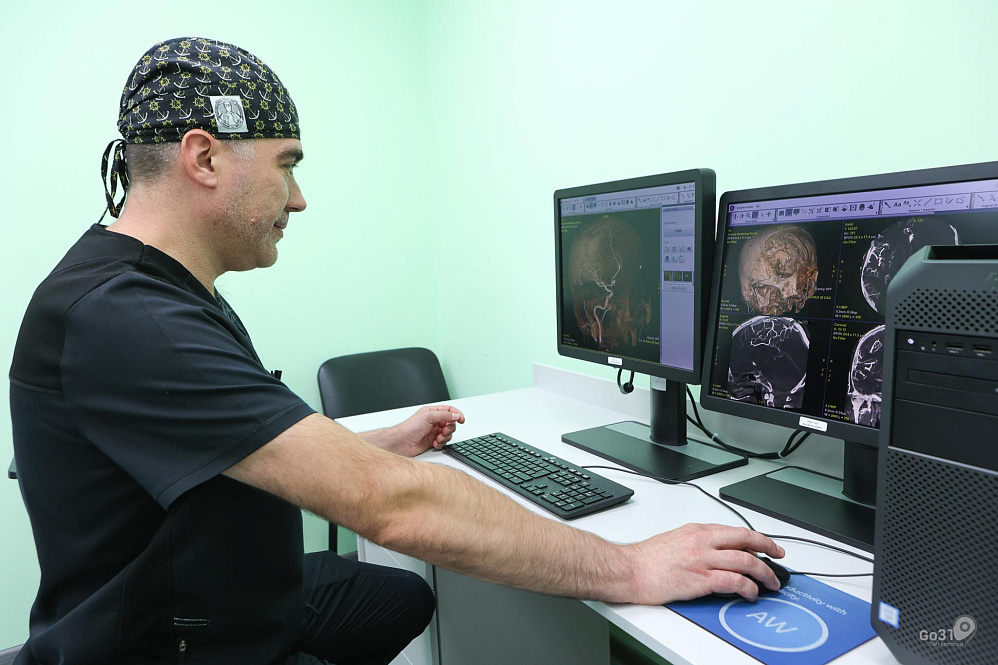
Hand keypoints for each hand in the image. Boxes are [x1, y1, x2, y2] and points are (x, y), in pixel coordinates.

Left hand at [392, 405, 465, 456]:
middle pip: (450, 423)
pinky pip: (443, 442)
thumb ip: (444, 415)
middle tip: (444, 431)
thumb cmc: (410, 428)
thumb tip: (456, 415)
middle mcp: (433, 421)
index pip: (449, 410)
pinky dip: (441, 444)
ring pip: (448, 434)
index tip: (461, 420)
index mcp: (432, 412)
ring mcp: (433, 432)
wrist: (402, 442)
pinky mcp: (432, 441)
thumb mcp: (429, 417)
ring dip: (445, 437)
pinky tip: (435, 443)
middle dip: (450, 428)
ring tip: (438, 438)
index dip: (457, 414)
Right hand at [624, 524, 785, 603]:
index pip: (734, 531)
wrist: (628, 569)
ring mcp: (703, 560)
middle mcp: (702, 542)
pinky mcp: (701, 580)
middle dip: (768, 548)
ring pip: (745, 561)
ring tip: (771, 583)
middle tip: (779, 557)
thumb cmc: (645, 559)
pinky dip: (748, 588)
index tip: (766, 546)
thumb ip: (696, 542)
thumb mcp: (674, 539)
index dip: (755, 538)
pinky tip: (751, 594)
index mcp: (696, 530)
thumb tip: (714, 551)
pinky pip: (734, 582)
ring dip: (764, 572)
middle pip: (745, 540)